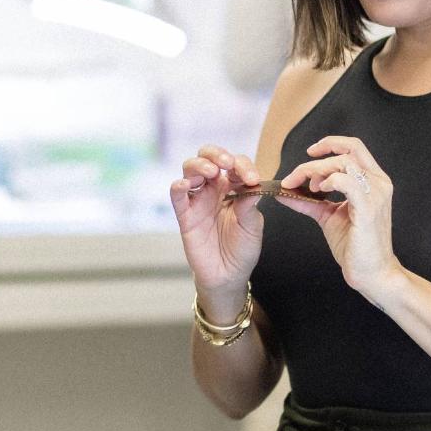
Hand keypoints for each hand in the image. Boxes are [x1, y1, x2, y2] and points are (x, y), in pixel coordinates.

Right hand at [169, 145, 278, 298]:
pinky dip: (178, 186)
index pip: (235, 165)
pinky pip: (177, 196)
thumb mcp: (252, 226)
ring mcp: (198, 200)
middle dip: (216, 154)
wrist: (228, 276)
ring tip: (211, 172)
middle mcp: (214, 190)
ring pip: (191, 170)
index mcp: (233, 188)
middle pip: (208, 158)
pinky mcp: (185, 215)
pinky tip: (185, 184)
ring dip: (200, 165)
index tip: (252, 179)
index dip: (243, 166)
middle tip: (226, 163)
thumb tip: (252, 184)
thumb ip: (249, 204)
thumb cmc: (242, 249)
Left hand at [277, 136, 401, 297]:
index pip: (354, 147)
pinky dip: (329, 181)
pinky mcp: (368, 208)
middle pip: (348, 150)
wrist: (371, 273)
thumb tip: (284, 191)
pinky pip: (347, 182)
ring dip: (318, 171)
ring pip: (344, 164)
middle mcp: (378, 183)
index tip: (309, 153)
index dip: (330, 144)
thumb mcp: (328, 216)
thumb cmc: (354, 245)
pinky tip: (320, 192)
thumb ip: (308, 201)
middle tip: (295, 178)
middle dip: (315, 161)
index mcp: (373, 181)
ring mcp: (376, 194)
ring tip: (309, 189)